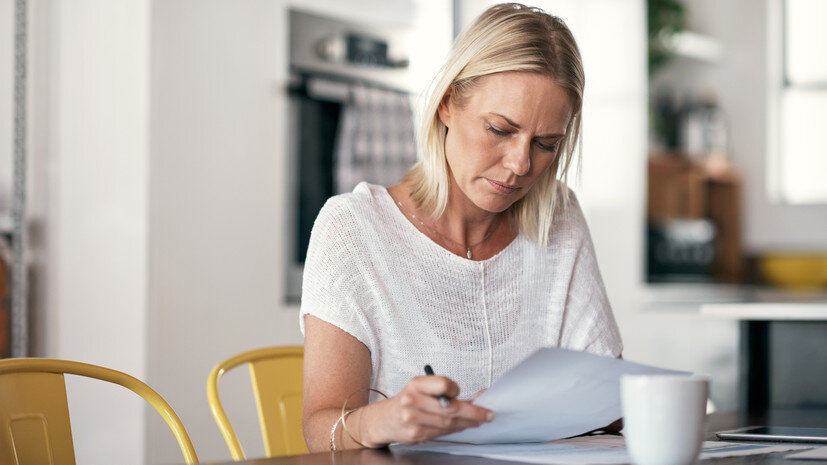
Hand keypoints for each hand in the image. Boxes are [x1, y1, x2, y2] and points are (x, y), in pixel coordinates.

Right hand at [360, 375, 494, 445]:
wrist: (384, 419)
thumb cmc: (408, 401)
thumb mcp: (423, 389)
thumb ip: (448, 391)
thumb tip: (479, 396)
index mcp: (416, 384)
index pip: (443, 384)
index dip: (455, 389)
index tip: (459, 392)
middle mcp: (412, 400)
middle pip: (451, 408)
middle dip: (474, 413)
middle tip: (487, 414)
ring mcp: (413, 419)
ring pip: (449, 423)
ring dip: (467, 423)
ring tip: (476, 420)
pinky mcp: (415, 434)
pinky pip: (442, 432)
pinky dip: (455, 429)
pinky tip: (460, 426)